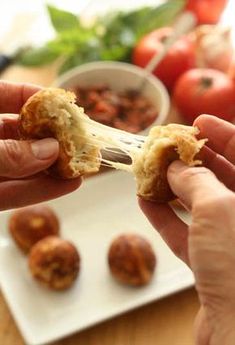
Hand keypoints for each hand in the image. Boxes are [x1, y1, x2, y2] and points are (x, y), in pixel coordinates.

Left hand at [0, 81, 80, 209]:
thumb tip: (50, 150)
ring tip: (82, 165)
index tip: (61, 103)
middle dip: (50, 137)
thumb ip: (6, 152)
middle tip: (79, 140)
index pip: (4, 95)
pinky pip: (15, 193)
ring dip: (53, 167)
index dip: (33, 96)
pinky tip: (68, 185)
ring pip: (22, 166)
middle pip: (20, 134)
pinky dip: (40, 191)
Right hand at [139, 115, 234, 344]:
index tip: (196, 122)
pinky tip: (145, 201)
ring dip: (173, 189)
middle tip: (167, 148)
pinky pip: (187, 233)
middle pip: (223, 177)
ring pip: (202, 205)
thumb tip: (175, 168)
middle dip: (193, 161)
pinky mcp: (213, 263)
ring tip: (151, 172)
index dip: (223, 133)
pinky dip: (166, 217)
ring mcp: (232, 241)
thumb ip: (195, 181)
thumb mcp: (216, 207)